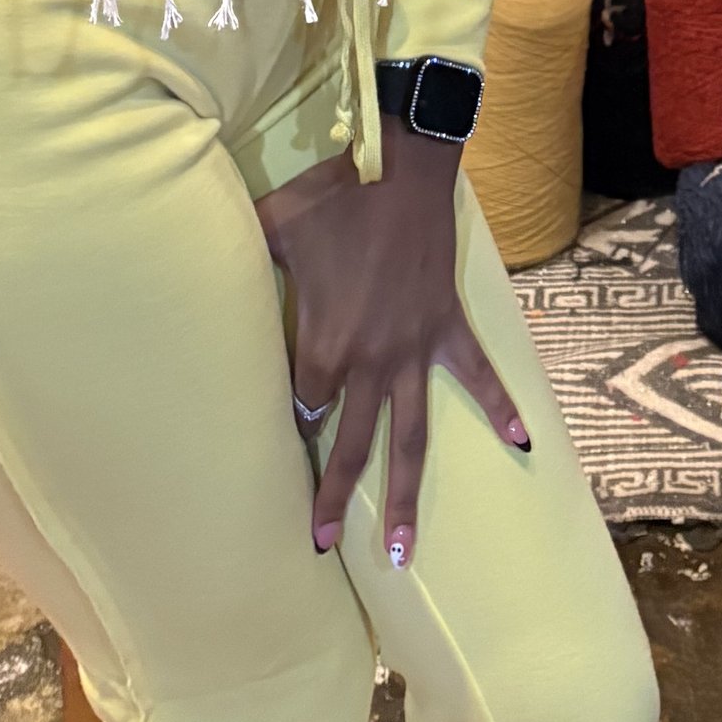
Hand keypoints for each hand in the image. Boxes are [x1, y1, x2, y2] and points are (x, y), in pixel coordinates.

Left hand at [258, 126, 529, 566]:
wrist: (402, 170)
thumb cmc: (335, 198)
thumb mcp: (274, 225)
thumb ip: (243, 252)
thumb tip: (199, 250)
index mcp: (327, 344)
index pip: (306, 406)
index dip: (296, 422)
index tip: (291, 435)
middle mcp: (371, 361)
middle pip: (351, 444)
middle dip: (336, 497)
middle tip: (325, 545)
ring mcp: (414, 350)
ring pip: (411, 436)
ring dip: (408, 494)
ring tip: (406, 551)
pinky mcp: (447, 328)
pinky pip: (478, 375)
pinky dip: (501, 406)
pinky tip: (522, 442)